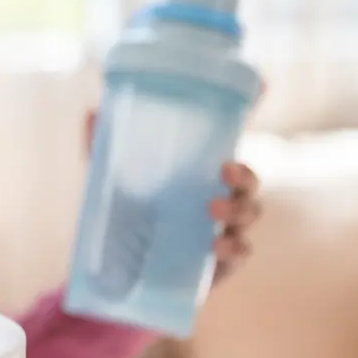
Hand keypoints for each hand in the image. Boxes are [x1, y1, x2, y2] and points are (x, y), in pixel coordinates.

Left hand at [83, 110, 260, 283]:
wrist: (116, 269)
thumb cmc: (122, 211)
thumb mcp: (108, 177)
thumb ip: (101, 146)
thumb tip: (93, 111)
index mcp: (196, 169)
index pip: (230, 140)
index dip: (252, 112)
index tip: (263, 88)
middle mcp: (217, 195)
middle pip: (249, 181)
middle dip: (245, 175)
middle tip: (224, 171)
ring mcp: (223, 229)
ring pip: (250, 213)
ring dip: (238, 209)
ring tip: (212, 209)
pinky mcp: (221, 262)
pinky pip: (241, 253)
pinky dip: (234, 248)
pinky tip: (215, 245)